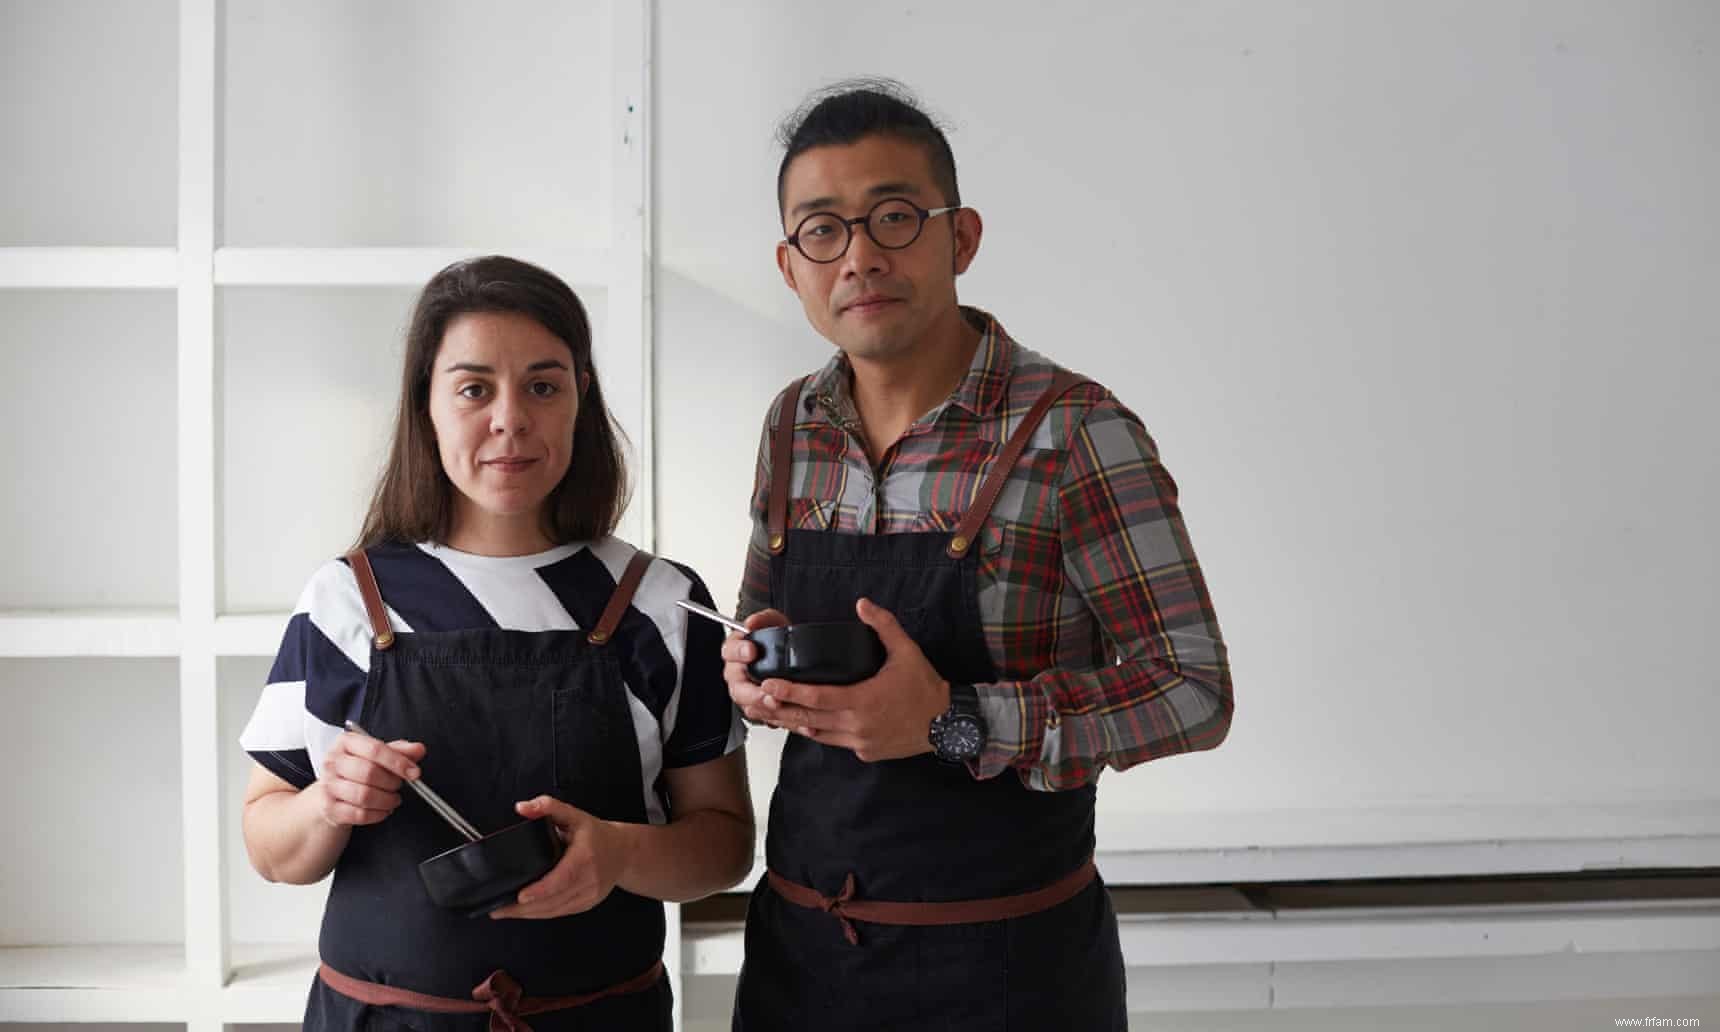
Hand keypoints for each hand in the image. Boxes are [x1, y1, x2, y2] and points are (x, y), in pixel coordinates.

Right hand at [314, 732, 426, 827]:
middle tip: (399, 785)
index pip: (375, 749)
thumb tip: (418, 749)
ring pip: (364, 795)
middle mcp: (333, 762)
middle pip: (368, 773)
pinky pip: (359, 814)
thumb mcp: (377, 755)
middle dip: (391, 782)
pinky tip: (383, 810)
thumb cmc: (356, 770)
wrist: (330, 793)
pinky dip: (378, 814)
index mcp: (346, 742)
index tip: (414, 772)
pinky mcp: (330, 807)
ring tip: (393, 799)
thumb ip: (399, 751)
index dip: (398, 762)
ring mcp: (329, 785)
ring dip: (386, 800)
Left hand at [490, 796, 634, 919]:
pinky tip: (524, 913)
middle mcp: (589, 879)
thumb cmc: (597, 835)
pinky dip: (540, 914)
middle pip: (553, 900)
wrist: (624, 853)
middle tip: (498, 908)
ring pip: (555, 910)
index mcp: (585, 856)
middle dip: (523, 908)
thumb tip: (522, 808)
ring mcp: (588, 895)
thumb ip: (548, 807)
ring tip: (504, 912)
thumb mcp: (574, 815)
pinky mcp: (586, 904)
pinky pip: (560, 913)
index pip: (562, 878)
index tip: (521, 896)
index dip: (541, 890)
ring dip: (528, 914)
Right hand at [720, 608, 789, 723]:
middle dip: (751, 687)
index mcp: (735, 650)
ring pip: (745, 701)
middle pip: (735, 683)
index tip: (752, 651)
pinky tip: (780, 712)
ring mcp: (744, 690)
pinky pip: (757, 713)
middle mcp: (736, 672)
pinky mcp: (755, 705)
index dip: (739, 652)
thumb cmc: (776, 640)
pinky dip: (769, 715)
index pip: (729, 651)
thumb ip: (762, 619)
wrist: (789, 657)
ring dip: (760, 703)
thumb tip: (752, 622)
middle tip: (765, 686)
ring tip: (775, 702)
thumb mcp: (772, 622)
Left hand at [755, 598, 949, 762]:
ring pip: (818, 734)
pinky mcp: (865, 753)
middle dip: (781, 709)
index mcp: (862, 701)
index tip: (769, 684)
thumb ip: (883, 625)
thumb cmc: (924, 687)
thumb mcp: (906, 651)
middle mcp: (857, 726)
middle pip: (808, 720)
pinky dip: (819, 733)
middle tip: (758, 698)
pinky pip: (835, 743)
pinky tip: (806, 724)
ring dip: (795, 723)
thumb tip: (862, 603)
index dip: (790, 691)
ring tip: (773, 712)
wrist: (947, 724)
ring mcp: (860, 743)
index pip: (816, 697)